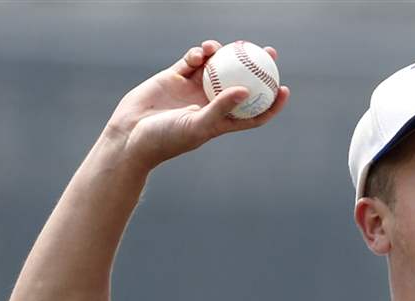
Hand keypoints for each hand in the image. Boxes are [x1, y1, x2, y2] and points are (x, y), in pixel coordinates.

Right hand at [102, 40, 289, 170]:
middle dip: (255, 67)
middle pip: (239, 82)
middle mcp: (210, 104)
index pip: (253, 112)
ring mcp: (192, 89)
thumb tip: (247, 89)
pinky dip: (197, 54)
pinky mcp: (174, 77)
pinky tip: (202, 51)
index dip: (271, 102)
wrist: (131, 135)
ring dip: (223, 55)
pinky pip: (191, 60)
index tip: (284, 88)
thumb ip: (222, 108)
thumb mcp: (199, 125)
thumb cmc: (167, 139)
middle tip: (268, 51)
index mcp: (221, 121)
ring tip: (225, 47)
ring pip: (216, 67)